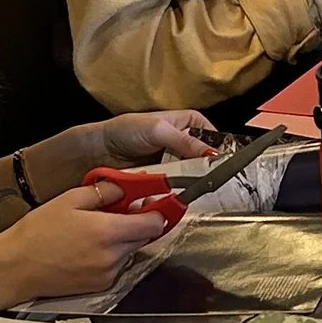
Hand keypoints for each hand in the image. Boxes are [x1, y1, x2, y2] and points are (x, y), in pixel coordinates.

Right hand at [0, 184, 176, 305]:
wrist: (16, 268)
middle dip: (138, 222)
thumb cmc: (38, 232)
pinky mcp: (102, 286)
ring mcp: (109, 274)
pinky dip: (112, 255)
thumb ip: (104, 192)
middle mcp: (114, 256)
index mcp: (108, 232)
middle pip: (145, 237)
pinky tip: (89, 248)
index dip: (157, 210)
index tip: (152, 201)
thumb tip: (127, 187)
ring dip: (123, 239)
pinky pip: (118, 266)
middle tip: (119, 211)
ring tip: (96, 230)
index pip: (154, 223)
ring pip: (131, 251)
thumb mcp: (69, 200)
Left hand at [35, 113, 215, 190]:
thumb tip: (212, 154)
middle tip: (213, 183)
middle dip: (207, 172)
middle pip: (204, 160)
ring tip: (195, 193)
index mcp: (186, 123)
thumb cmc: (124, 131)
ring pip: (192, 178)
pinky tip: (178, 199)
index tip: (225, 164)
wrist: (96, 152)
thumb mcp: (157, 129)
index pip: (212, 136)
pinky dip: (177, 195)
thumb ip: (185, 141)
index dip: (219, 149)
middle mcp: (182, 144)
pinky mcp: (162, 182)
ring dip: (192, 185)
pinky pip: (176, 190)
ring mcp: (172, 165)